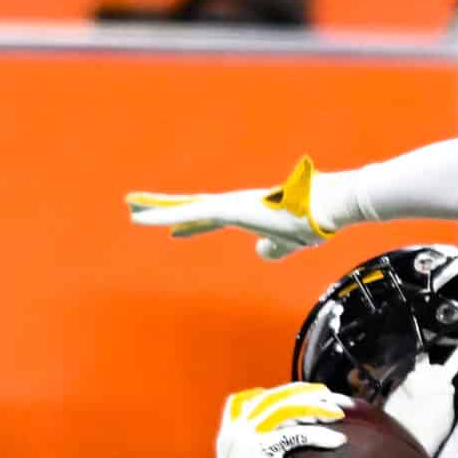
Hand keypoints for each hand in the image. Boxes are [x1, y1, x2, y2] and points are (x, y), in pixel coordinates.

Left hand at [127, 156, 331, 258]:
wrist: (328, 206)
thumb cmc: (314, 221)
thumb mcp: (290, 242)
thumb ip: (274, 248)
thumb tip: (260, 252)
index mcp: (247, 213)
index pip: (211, 220)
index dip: (190, 226)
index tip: (173, 232)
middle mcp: (233, 205)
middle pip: (191, 208)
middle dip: (165, 209)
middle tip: (136, 207)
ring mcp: (228, 205)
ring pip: (184, 207)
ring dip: (155, 208)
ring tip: (130, 206)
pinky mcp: (227, 208)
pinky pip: (186, 212)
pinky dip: (162, 214)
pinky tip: (142, 216)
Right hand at [215, 383, 350, 457]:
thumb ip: (265, 446)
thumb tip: (295, 425)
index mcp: (228, 435)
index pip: (247, 398)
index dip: (279, 392)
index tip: (307, 391)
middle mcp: (232, 432)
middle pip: (272, 397)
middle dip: (304, 392)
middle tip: (331, 397)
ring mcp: (243, 439)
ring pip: (286, 409)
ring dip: (316, 407)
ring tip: (339, 414)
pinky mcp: (259, 451)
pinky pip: (295, 434)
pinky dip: (319, 435)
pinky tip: (337, 442)